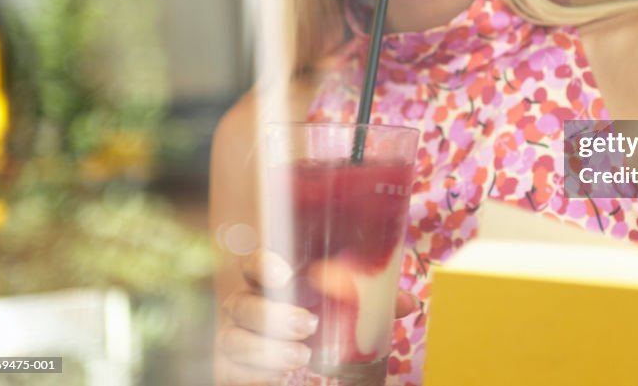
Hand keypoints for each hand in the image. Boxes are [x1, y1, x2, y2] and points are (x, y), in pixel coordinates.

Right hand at [216, 250, 419, 384]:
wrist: (292, 358)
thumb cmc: (319, 323)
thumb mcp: (346, 311)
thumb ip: (372, 303)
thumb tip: (408, 303)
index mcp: (270, 282)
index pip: (252, 263)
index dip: (263, 266)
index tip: (285, 275)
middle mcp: (245, 305)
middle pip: (241, 302)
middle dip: (273, 315)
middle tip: (309, 326)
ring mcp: (233, 336)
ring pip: (232, 339)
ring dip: (267, 350)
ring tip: (301, 357)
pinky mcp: (229, 368)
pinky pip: (230, 371)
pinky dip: (256, 375)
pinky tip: (280, 377)